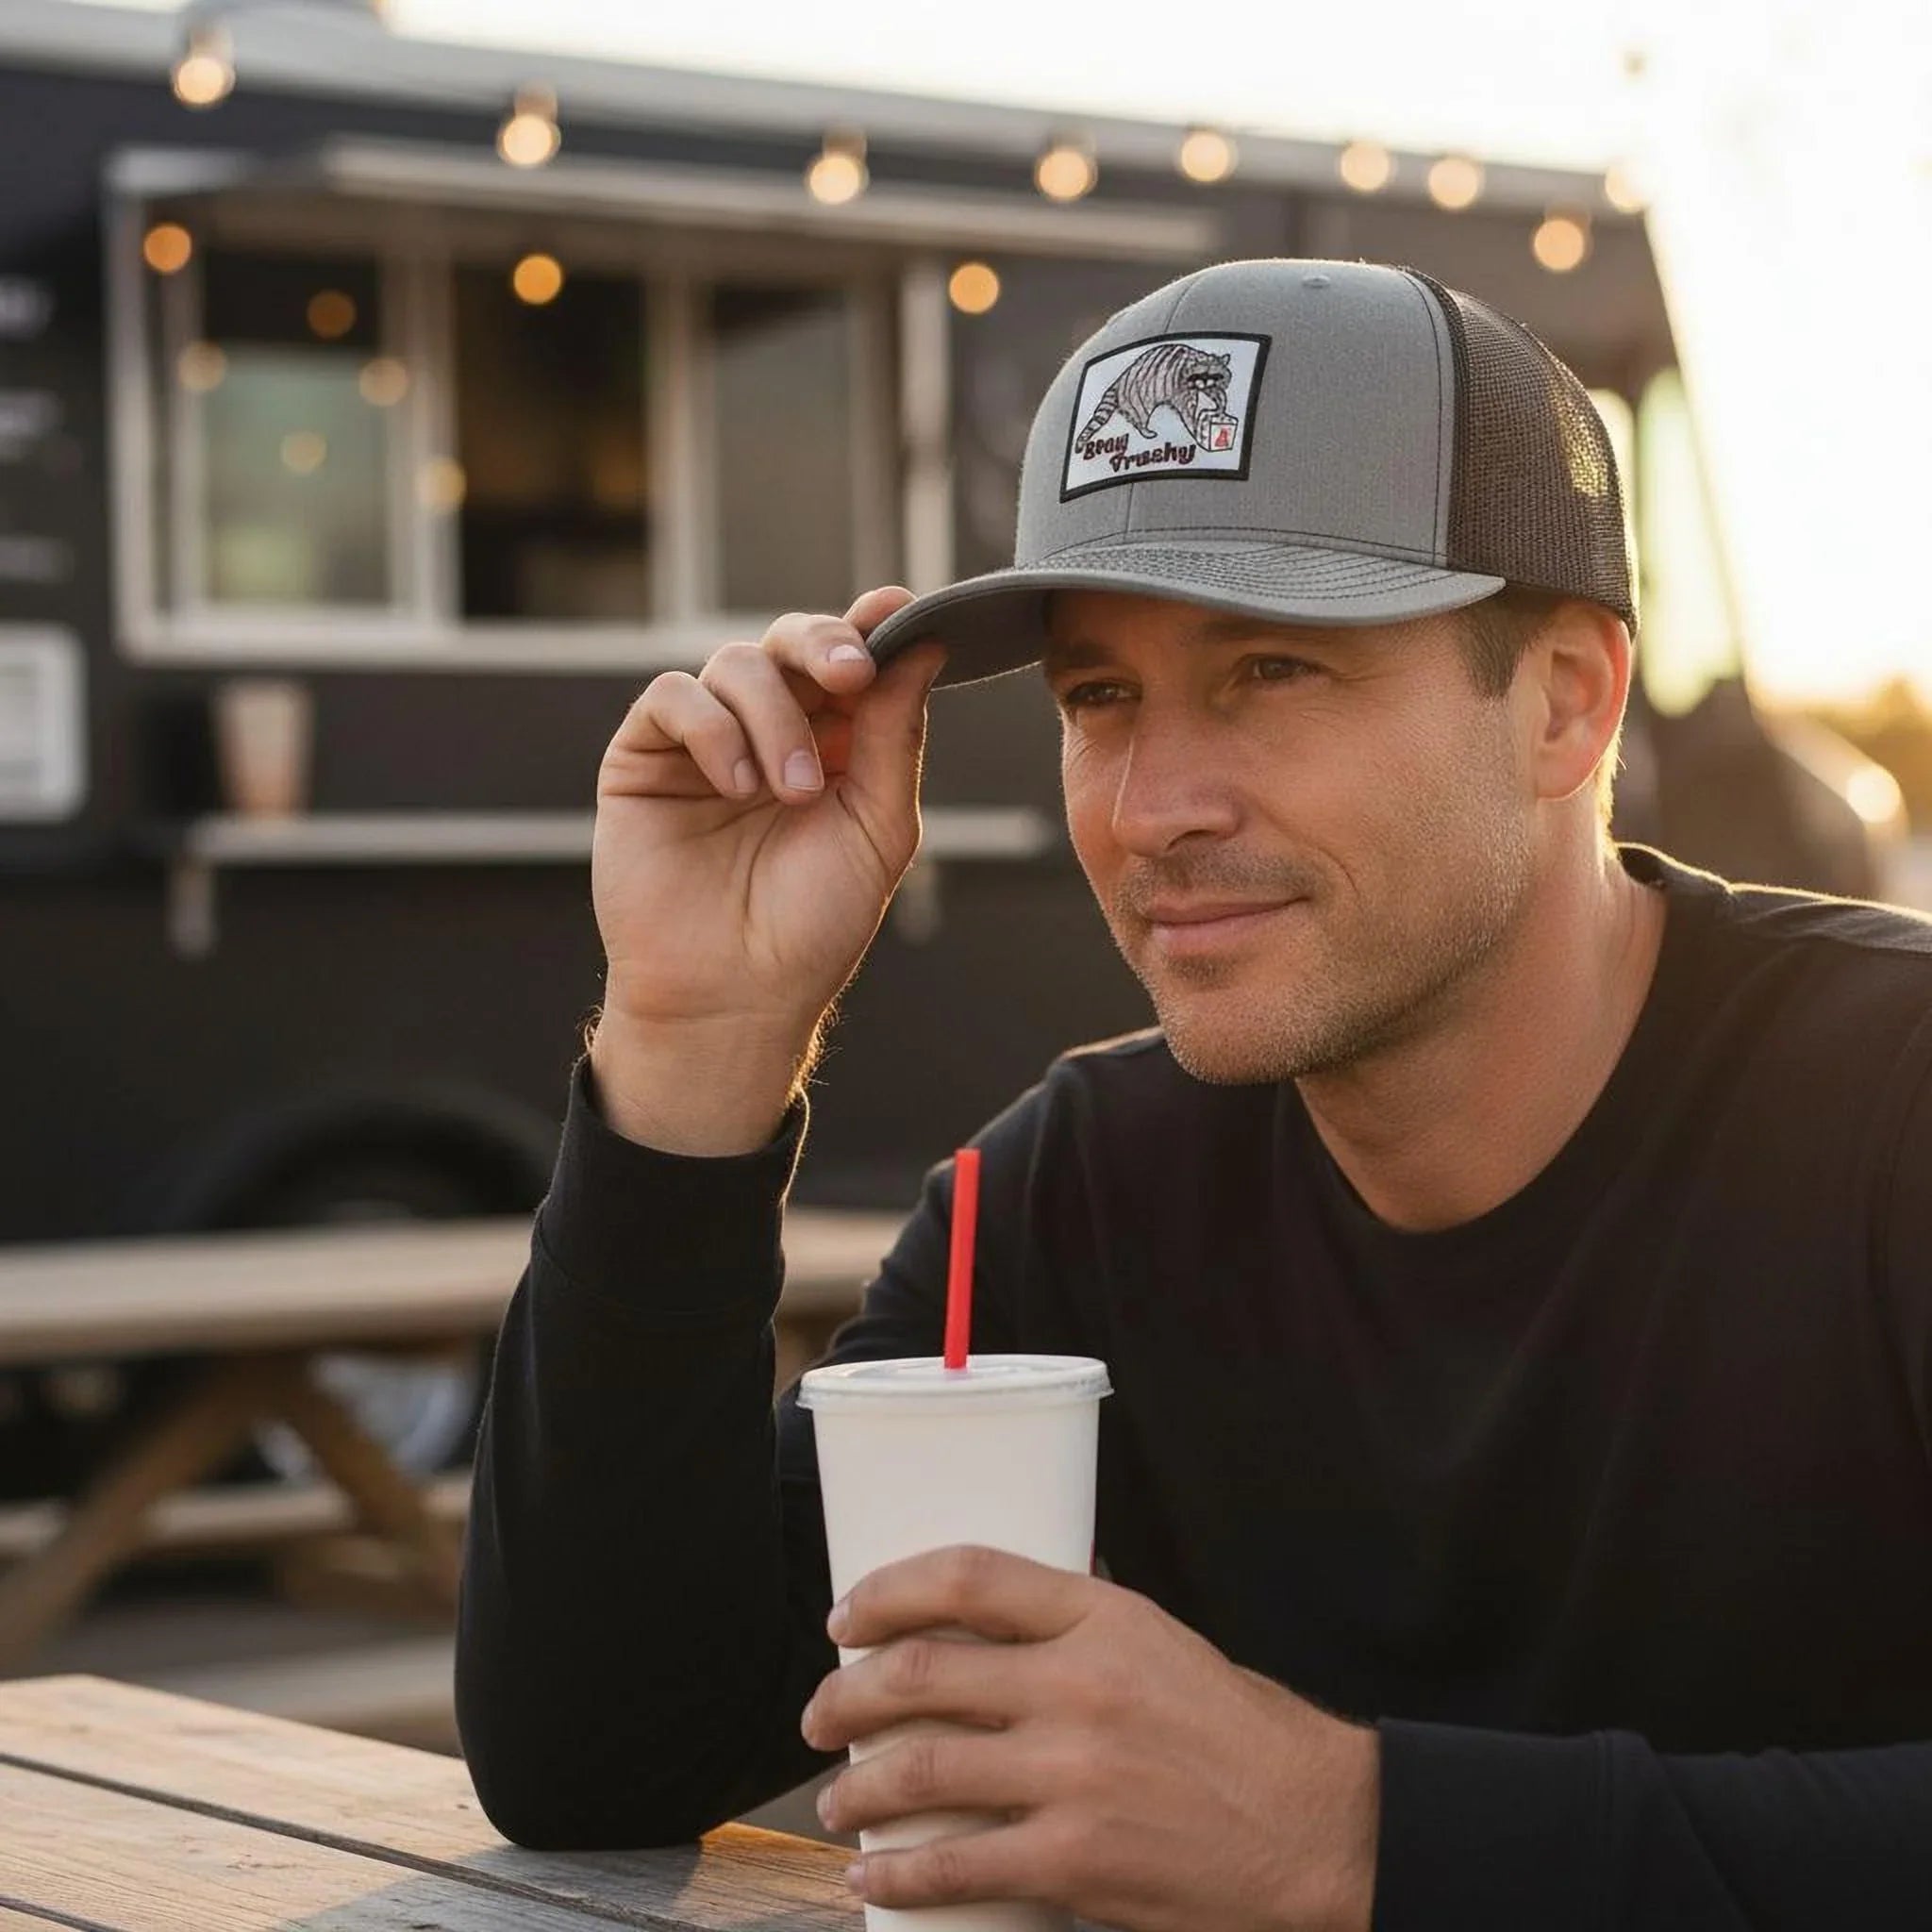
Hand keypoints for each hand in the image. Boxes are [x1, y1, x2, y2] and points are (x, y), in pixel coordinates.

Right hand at [592, 587, 946, 1037]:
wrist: (734, 995)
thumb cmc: (811, 927)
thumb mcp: (878, 827)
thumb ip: (895, 735)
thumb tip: (924, 645)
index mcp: (835, 745)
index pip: (852, 660)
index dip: (873, 626)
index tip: (899, 610)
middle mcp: (771, 732)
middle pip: (793, 642)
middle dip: (826, 645)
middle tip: (850, 676)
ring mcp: (706, 741)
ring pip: (736, 663)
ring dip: (774, 717)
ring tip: (789, 791)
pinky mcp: (645, 757)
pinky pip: (673, 696)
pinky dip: (712, 728)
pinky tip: (737, 785)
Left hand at [801, 1546, 1379, 1931]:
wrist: (1319, 1829)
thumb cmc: (1242, 1734)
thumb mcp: (1166, 1643)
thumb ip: (1086, 1623)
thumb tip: (1006, 1606)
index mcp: (1103, 1617)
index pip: (967, 1577)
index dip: (886, 1591)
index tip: (845, 1616)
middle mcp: (1081, 1684)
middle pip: (922, 1672)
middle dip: (846, 1693)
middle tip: (818, 1714)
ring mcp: (1075, 1774)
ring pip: (923, 1769)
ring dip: (859, 1786)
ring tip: (838, 1798)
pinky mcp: (1077, 1860)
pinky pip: (958, 1863)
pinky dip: (899, 1871)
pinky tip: (872, 1875)